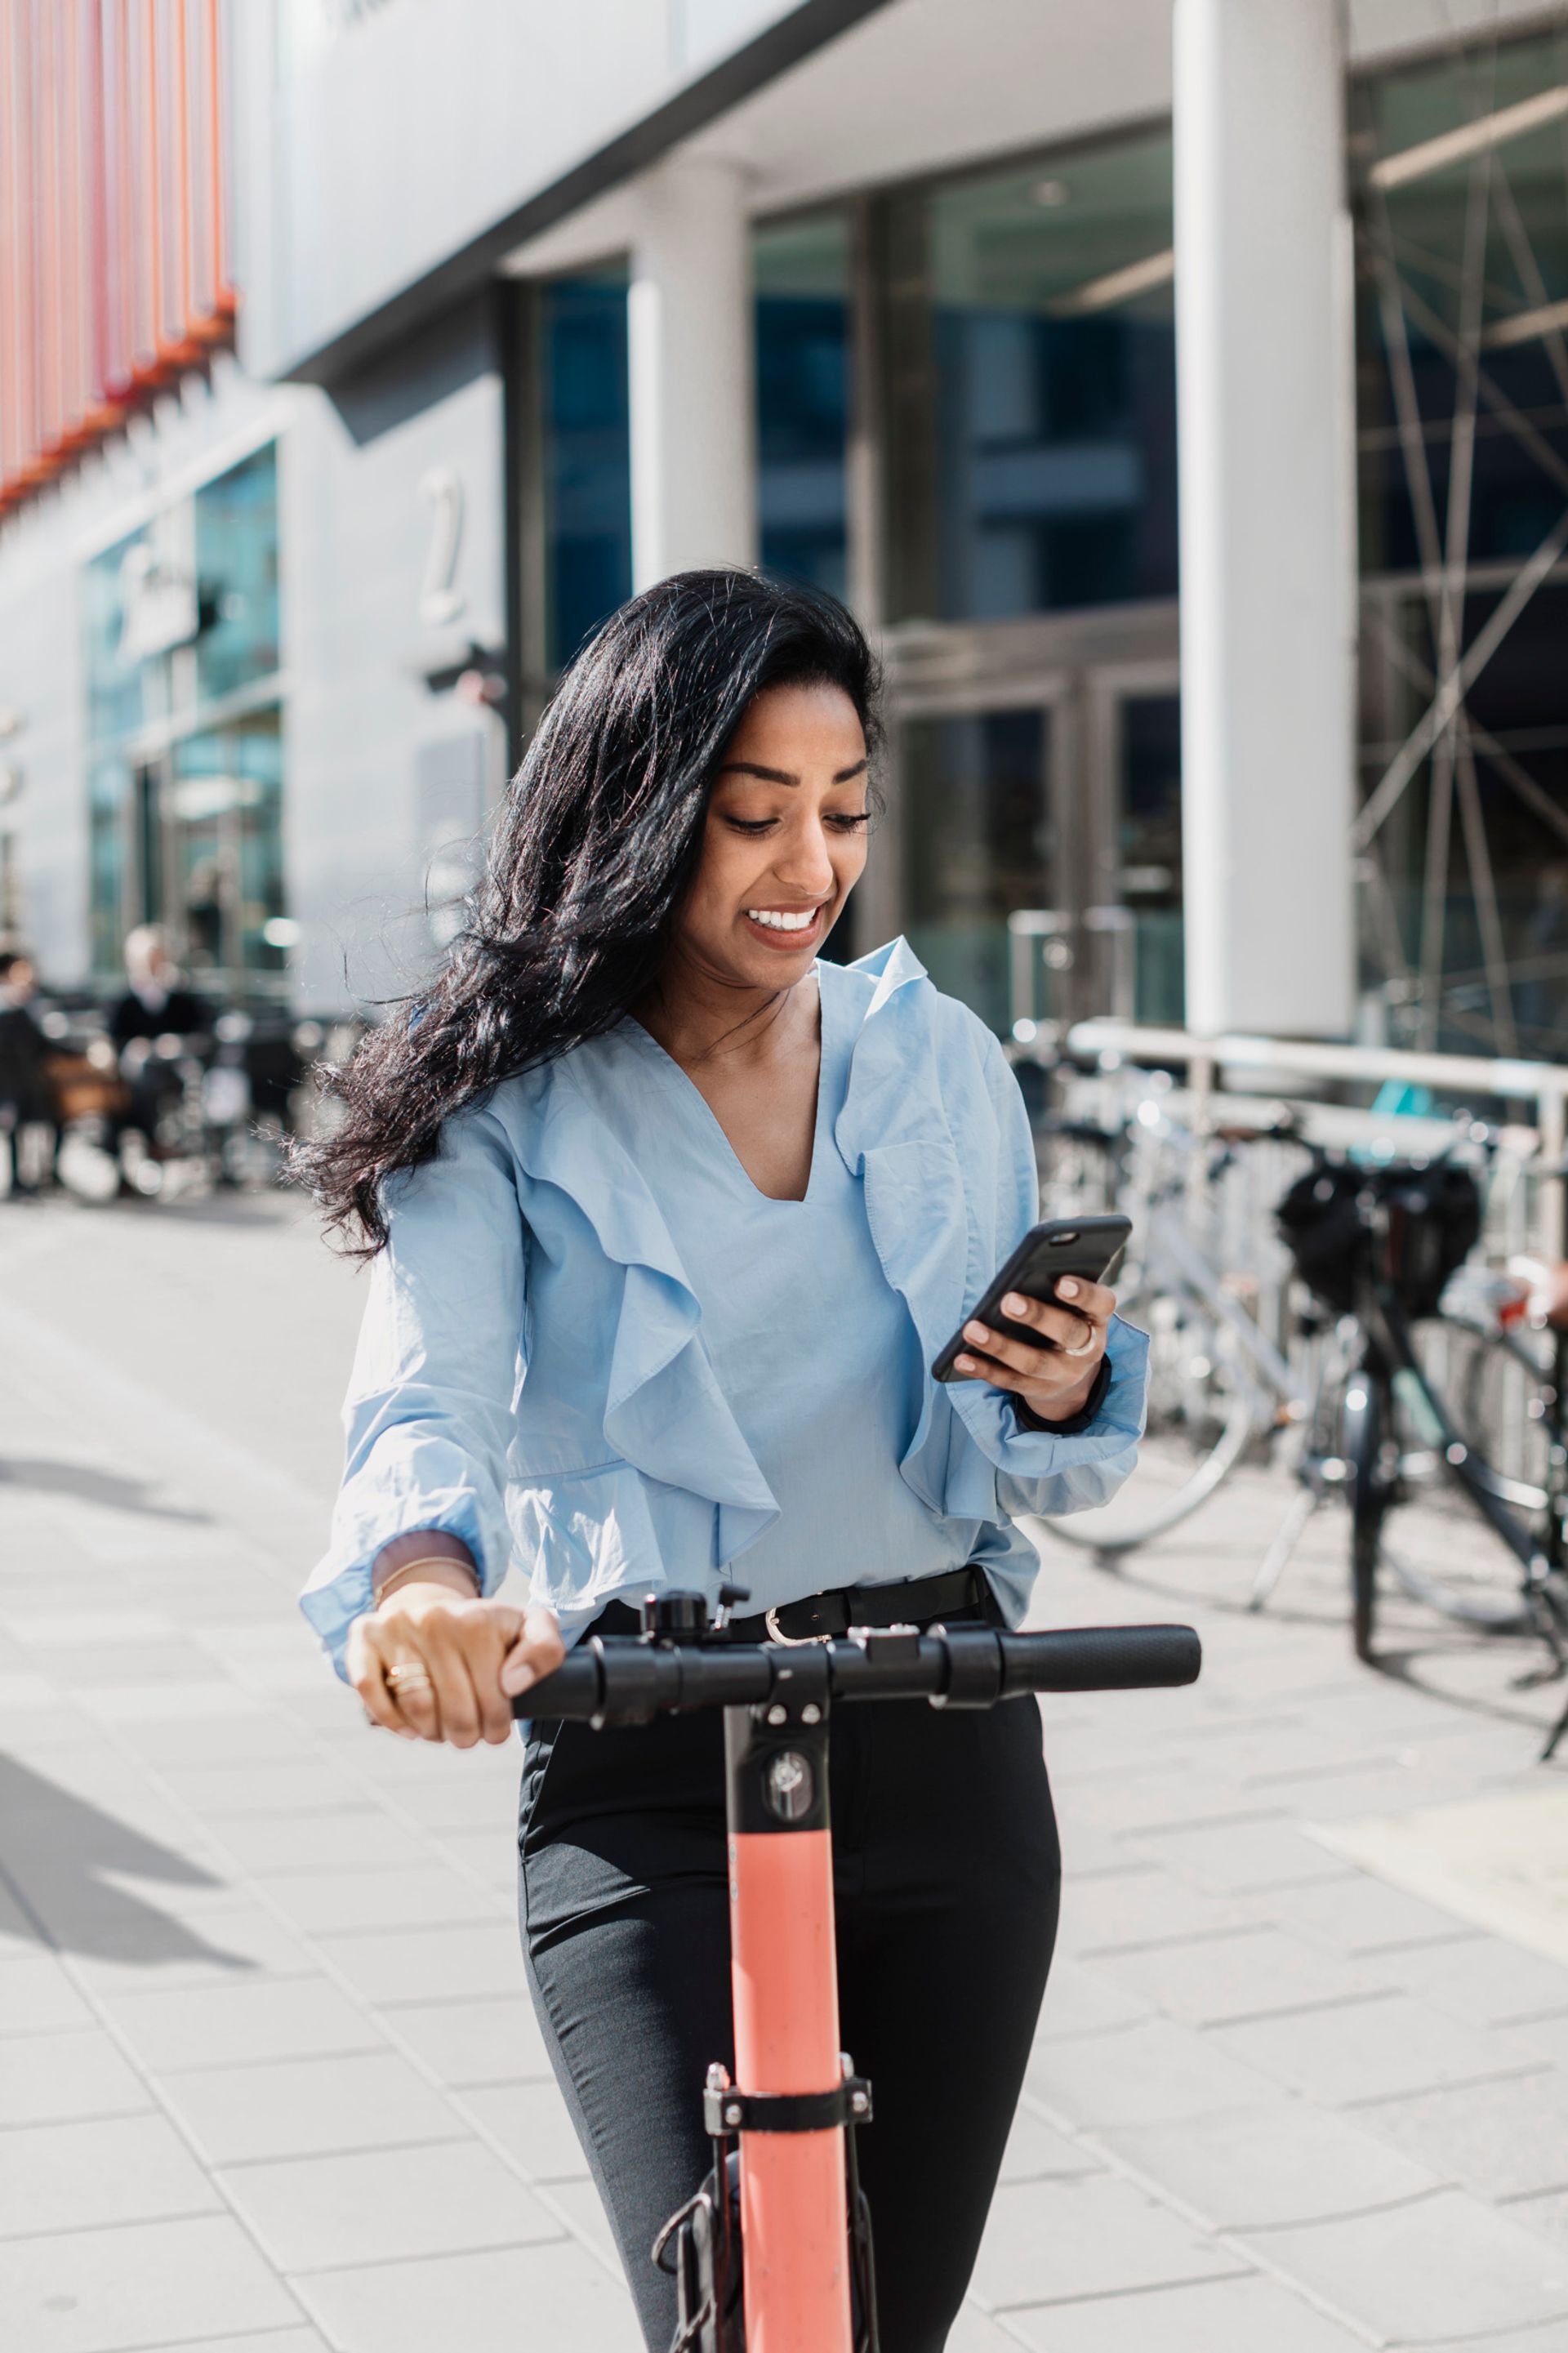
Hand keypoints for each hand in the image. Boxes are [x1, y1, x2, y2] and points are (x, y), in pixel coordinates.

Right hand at [349, 1576, 564, 1746]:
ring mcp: (396, 1626)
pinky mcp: (363, 1637)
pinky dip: (392, 1720)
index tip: (496, 1725)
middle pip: (455, 1710)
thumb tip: (512, 1684)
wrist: (430, 1603)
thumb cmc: (484, 1629)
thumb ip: (545, 1650)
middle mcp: (434, 1619)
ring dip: (431, 1732)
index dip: (498, 1725)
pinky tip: (411, 1727)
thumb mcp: (528, 1627)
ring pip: (416, 1706)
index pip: (494, 1698)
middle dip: (466, 1734)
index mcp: (477, 1620)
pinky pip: (369, 1690)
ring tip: (441, 1728)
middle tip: (468, 1733)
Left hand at [950, 1276, 1114, 1423]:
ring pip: (1033, 1362)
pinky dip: (984, 1369)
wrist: (1073, 1376)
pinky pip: (1010, 1381)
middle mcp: (1087, 1349)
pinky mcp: (1039, 1390)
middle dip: (1037, 1316)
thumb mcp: (1072, 1308)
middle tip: (1008, 1300)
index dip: (1083, 1293)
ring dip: (1000, 1346)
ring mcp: (1063, 1374)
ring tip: (972, 1329)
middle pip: (1067, 1333)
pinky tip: (961, 1358)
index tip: (1061, 1282)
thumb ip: (1053, 1288)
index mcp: (1096, 1318)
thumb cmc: (1064, 1320)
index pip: (1101, 1303)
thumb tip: (1019, 1273)